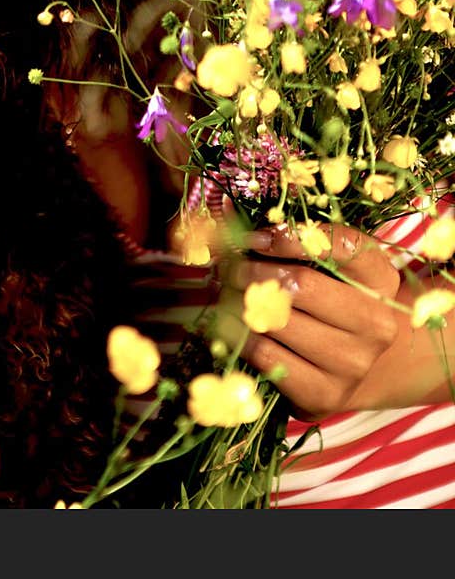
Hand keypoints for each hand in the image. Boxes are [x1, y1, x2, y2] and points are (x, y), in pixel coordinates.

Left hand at [220, 223, 400, 419]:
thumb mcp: (335, 264)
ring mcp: (353, 363)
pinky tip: (237, 325)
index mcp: (381, 278)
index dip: (289, 238)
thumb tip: (234, 217)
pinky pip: (266, 355)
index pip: (340, 246)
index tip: (254, 239)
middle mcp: (376, 323)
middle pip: (299, 285)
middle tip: (232, 268)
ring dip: (240, 303)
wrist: (361, 366)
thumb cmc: (337, 299)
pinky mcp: (325, 394)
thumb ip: (297, 238)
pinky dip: (241, 336)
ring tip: (230, 294)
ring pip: (276, 321)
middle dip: (253, 272)